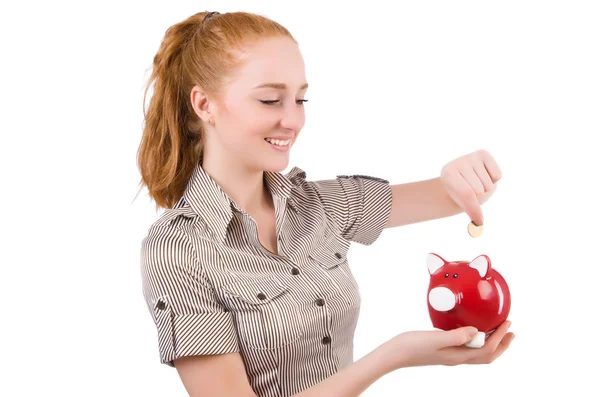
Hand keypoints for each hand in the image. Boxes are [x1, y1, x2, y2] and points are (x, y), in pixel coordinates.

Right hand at [378, 321, 514, 370]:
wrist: (394, 354)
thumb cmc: (411, 346)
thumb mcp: (434, 338)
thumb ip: (456, 336)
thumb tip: (475, 332)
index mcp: (457, 356)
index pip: (487, 349)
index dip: (500, 338)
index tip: (508, 324)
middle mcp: (457, 358)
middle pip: (487, 356)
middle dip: (502, 344)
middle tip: (511, 331)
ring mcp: (450, 356)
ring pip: (479, 353)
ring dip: (492, 343)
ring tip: (497, 331)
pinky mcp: (444, 351)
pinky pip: (468, 348)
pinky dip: (477, 340)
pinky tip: (472, 331)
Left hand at [440, 149, 501, 225]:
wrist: (461, 177)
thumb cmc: (459, 191)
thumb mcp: (460, 201)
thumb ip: (471, 210)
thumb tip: (480, 223)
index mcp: (448, 174)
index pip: (467, 194)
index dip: (474, 209)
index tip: (478, 221)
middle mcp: (459, 162)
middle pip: (479, 190)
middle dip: (479, 195)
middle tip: (471, 190)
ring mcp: (471, 156)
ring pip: (489, 184)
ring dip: (486, 188)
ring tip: (477, 182)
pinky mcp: (483, 154)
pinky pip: (497, 175)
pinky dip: (494, 179)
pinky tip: (485, 175)